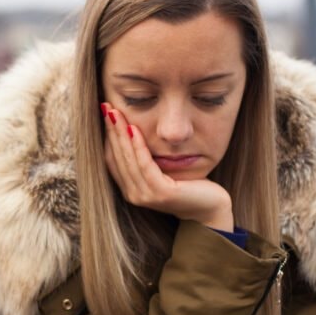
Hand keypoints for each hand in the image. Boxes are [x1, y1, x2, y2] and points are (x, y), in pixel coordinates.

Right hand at [102, 104, 232, 228]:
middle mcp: (133, 195)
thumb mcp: (162, 168)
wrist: (210, 208)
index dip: (107, 135)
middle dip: (110, 130)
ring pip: (127, 159)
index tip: (106, 111)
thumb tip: (133, 128)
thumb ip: (147, 157)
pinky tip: (134, 128)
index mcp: (130, 189)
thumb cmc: (189, 185)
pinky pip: (144, 165)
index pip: (111, 159)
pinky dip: (138, 146)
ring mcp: (145, 196)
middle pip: (116, 157)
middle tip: (105, 106)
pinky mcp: (161, 193)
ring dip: (120, 134)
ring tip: (115, 113)